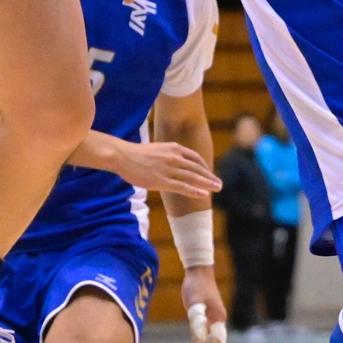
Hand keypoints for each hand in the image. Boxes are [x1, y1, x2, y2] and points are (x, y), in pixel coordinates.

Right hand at [102, 140, 217, 199]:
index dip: (204, 167)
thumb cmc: (137, 154)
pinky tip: (204, 194)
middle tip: (220, 184)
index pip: (194, 158)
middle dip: (210, 177)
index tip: (209, 174)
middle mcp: (175, 158)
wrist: (123, 156)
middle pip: (197, 168)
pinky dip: (194, 191)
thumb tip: (176, 161)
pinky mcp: (162, 181)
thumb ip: (169, 154)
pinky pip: (182, 187)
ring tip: (217, 188)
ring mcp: (169, 169)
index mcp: (174, 148)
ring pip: (193, 178)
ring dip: (207, 184)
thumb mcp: (158, 148)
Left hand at [185, 270, 227, 342]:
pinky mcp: (209, 313)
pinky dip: (206, 342)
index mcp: (218, 318)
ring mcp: (215, 316)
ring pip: (215, 338)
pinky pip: (210, 332)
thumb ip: (197, 320)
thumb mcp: (194, 303)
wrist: (198, 270)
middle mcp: (219, 319)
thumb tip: (200, 339)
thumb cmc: (195, 286)